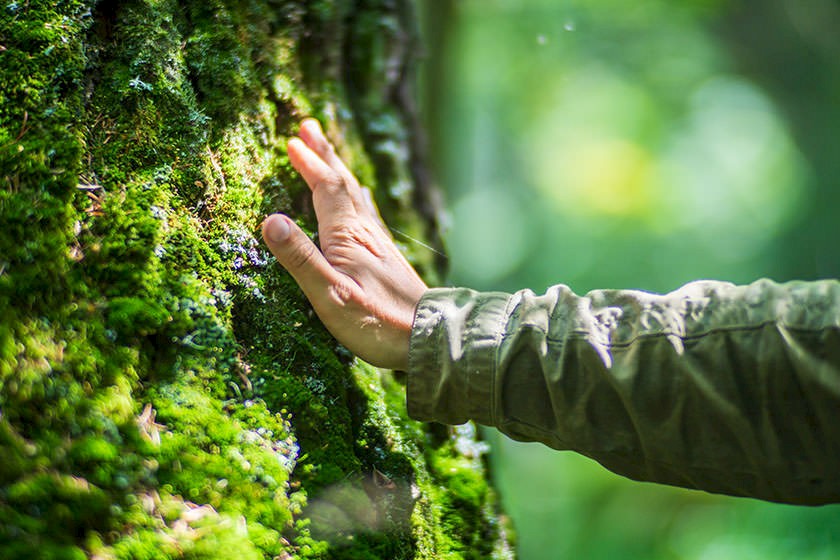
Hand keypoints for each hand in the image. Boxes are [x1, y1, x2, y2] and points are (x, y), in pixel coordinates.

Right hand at [262, 119, 427, 369]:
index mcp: (348, 236)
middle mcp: (366, 232)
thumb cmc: (377, 322)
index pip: (326, 189)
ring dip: (339, 172)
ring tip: (330, 155)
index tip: (293, 142)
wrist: (429, 336)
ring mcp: (379, 243)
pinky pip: (367, 213)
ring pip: (355, 196)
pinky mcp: (387, 257)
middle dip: (325, 155)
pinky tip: (360, 200)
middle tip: (309, 126)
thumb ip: (301, 259)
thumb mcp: (331, 295)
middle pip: (343, 184)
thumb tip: (271, 220)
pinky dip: (356, 197)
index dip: (310, 164)